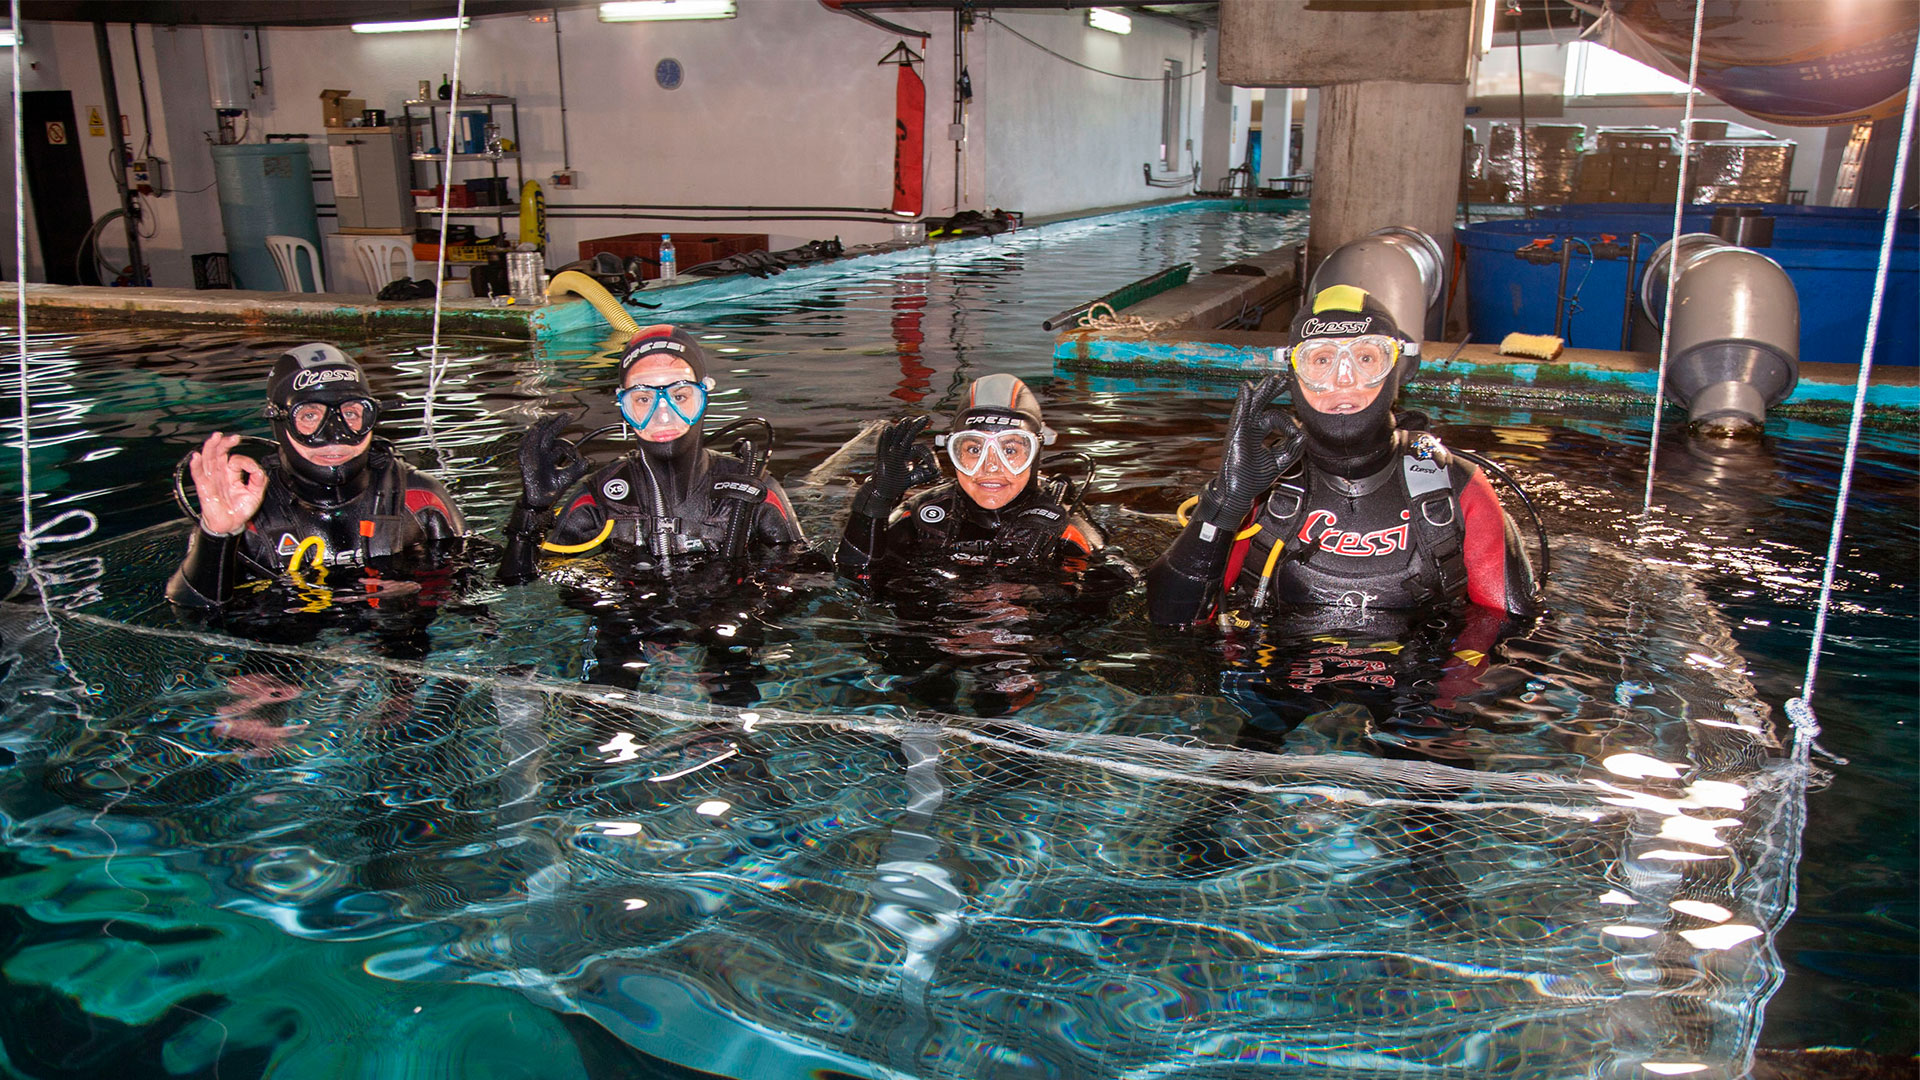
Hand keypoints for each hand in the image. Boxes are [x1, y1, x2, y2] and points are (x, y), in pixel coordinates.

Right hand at [189, 432, 267, 535]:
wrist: (232, 524)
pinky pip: (198, 475)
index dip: (244, 460)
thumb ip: (259, 480)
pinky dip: (196, 465)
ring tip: (215, 438)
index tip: (252, 468)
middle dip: (224, 443)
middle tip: (231, 437)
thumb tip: (257, 470)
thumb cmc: (240, 509)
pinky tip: (197, 457)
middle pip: (218, 453)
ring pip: (208, 459)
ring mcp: (211, 480)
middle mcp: (220, 474)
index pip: (235, 459)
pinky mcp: (204, 488)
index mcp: (231, 473)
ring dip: (211, 448)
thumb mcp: (256, 493)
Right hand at [517, 412, 588, 509]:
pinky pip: (526, 446)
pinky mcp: (525, 460)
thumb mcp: (569, 476)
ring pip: (537, 437)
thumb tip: (590, 460)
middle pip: (549, 435)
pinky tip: (536, 429)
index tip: (576, 455)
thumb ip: (579, 468)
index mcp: (552, 456)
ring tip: (548, 419)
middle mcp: (542, 453)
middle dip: (558, 424)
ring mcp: (533, 455)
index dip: (569, 446)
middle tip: (568, 416)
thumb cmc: (553, 488)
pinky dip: (530, 437)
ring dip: (542, 427)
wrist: (541, 501)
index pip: (560, 443)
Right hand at [870, 415, 938, 503]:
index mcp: (909, 452)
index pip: (921, 448)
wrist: (888, 489)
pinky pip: (884, 445)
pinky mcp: (882, 456)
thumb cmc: (902, 481)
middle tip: (926, 418)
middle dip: (917, 426)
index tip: (933, 469)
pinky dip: (886, 437)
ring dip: (902, 428)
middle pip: (909, 435)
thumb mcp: (918, 477)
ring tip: (907, 420)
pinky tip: (888, 428)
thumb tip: (939, 471)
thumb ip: (929, 474)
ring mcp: (891, 451)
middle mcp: (901, 449)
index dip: (928, 457)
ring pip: (897, 437)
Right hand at [1205, 374, 1290, 523]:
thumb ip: (1293, 449)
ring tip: (1271, 379)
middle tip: (1282, 379)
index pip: (1275, 417)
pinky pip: (1241, 414)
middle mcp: (1250, 428)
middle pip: (1261, 404)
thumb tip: (1303, 435)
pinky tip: (1247, 388)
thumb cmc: (1252, 479)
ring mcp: (1242, 430)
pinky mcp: (1237, 435)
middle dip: (1272, 390)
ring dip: (1263, 391)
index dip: (1289, 423)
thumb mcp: (1280, 462)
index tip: (1297, 433)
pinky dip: (1244, 401)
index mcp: (1258, 433)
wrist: (1238, 493)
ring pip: (1253, 405)